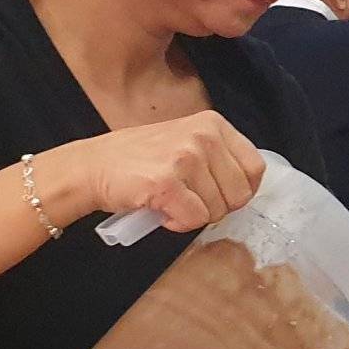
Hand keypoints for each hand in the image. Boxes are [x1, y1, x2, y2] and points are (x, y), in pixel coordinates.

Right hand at [43, 110, 265, 233]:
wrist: (92, 166)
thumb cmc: (140, 159)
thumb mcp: (187, 141)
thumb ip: (218, 157)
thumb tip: (246, 189)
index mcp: (213, 124)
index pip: (255, 168)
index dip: (239, 190)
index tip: (218, 194)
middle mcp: (203, 136)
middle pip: (240, 195)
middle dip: (216, 207)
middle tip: (189, 200)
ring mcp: (186, 158)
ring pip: (217, 210)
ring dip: (194, 215)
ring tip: (170, 201)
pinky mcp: (167, 183)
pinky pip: (194, 220)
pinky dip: (178, 224)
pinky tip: (162, 211)